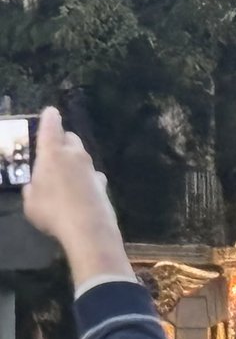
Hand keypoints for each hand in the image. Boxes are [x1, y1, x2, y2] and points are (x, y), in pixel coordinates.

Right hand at [22, 107, 129, 284]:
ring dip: (74, 158)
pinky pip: (91, 173)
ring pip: (82, 155)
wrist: (88, 227)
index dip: (50, 118)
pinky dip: (85, 176)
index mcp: (52, 153)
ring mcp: (91, 168)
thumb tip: (35, 187)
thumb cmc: (52, 211)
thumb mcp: (30, 201)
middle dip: (63, 138)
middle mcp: (74, 155)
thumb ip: (32, 189)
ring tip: (65, 170)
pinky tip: (81, 187)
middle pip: (71, 138)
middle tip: (54, 147)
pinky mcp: (102, 183)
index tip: (51, 111)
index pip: (51, 128)